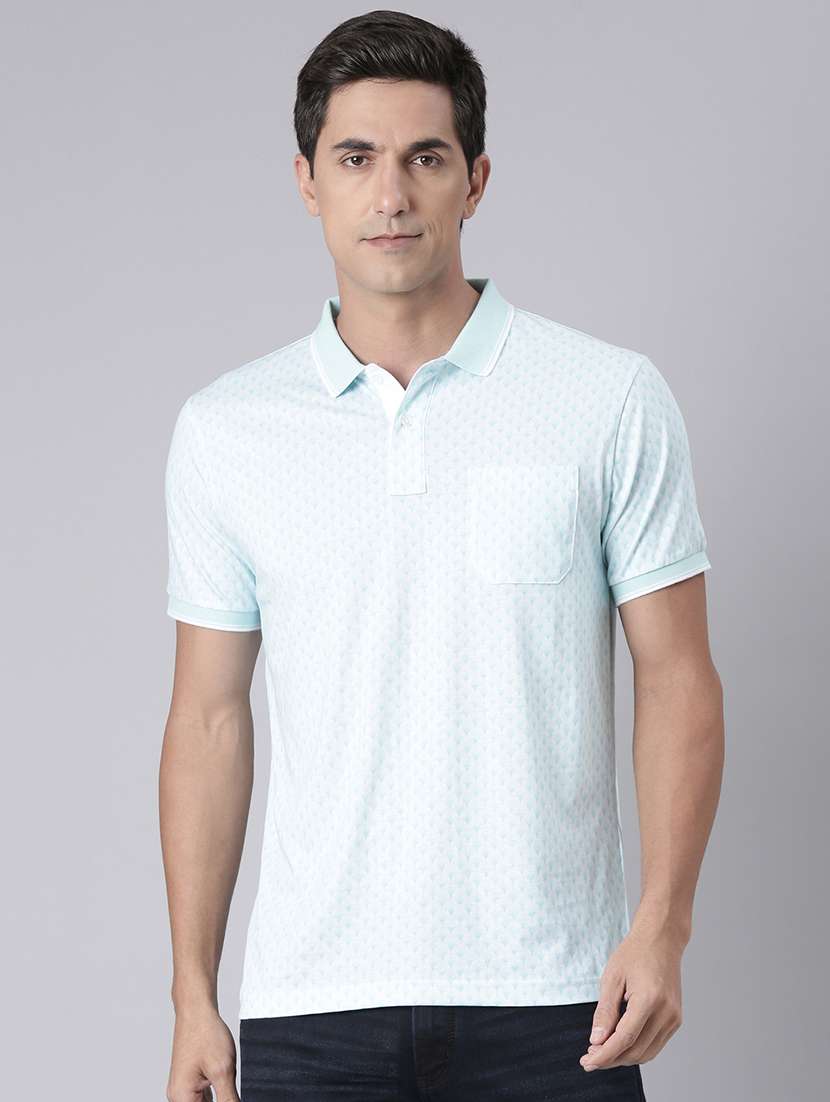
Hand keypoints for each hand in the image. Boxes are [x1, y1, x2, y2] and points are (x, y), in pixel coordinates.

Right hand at [167, 1005, 239, 1101]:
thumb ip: (229, 1100)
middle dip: (223, 1101)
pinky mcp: (190, 1080)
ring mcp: (184, 1088)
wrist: (197, 1009)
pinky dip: (217, 1093)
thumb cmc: (205, 1034)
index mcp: (182, 1098)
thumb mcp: (223, 1071)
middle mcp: (178, 1096)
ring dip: (221, 1097)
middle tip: (230, 1085)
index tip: (232, 1097)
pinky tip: (227, 1084)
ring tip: (227, 1076)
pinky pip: (204, 1096)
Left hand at [579, 925, 683, 1072]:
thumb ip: (605, 1012)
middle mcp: (666, 1013)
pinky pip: (654, 1045)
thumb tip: (596, 1041)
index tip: (586, 1062)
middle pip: (636, 1051)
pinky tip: (619, 1043)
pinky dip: (636, 1049)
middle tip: (589, 1057)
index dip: (604, 1055)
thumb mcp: (612, 977)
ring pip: (646, 1053)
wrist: (661, 940)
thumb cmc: (634, 953)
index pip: (624, 1039)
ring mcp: (674, 1018)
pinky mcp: (675, 1020)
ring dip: (623, 1058)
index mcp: (649, 999)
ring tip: (601, 1051)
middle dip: (611, 1059)